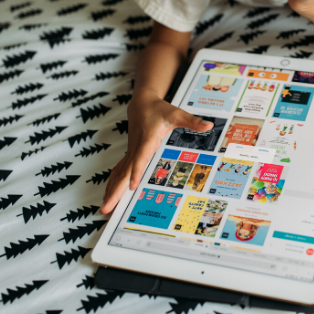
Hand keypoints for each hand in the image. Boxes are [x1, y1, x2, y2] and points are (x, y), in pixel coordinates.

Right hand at [100, 91, 212, 213]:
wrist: (141, 104)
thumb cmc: (159, 110)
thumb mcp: (177, 114)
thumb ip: (192, 121)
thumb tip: (209, 125)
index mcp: (147, 140)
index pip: (140, 158)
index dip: (136, 171)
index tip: (131, 186)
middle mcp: (136, 149)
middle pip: (123, 172)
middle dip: (115, 191)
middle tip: (106, 208)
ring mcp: (131, 153)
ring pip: (118, 174)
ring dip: (111, 191)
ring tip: (104, 209)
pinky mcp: (129, 155)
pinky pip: (118, 172)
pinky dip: (112, 184)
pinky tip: (108, 196)